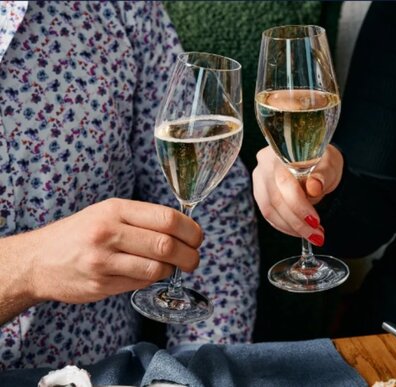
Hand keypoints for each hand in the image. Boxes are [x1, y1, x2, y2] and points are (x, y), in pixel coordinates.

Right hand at [1, 198, 202, 306]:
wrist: (37, 260)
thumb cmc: (80, 234)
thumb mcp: (107, 213)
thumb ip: (142, 219)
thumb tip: (184, 230)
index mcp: (115, 209)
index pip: (166, 218)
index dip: (191, 230)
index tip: (198, 238)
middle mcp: (108, 232)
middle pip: (166, 245)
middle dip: (189, 255)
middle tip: (193, 259)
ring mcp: (103, 260)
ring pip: (156, 268)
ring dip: (171, 270)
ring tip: (170, 267)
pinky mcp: (100, 284)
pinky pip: (141, 283)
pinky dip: (152, 279)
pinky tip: (147, 274)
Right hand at [252, 145, 342, 244]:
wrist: (317, 161)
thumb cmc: (323, 161)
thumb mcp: (329, 165)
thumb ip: (322, 175)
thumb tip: (314, 187)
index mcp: (281, 151)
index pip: (285, 183)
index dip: (299, 206)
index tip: (315, 221)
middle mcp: (264, 163)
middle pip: (275, 199)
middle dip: (297, 222)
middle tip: (317, 235)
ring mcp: (259, 177)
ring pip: (269, 210)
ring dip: (291, 227)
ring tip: (311, 234)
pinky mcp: (259, 192)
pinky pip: (268, 213)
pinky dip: (284, 225)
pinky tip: (299, 230)